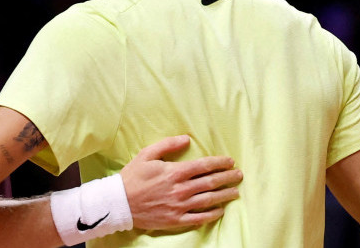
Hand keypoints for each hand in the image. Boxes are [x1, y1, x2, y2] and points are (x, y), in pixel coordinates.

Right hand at [121, 135, 241, 230]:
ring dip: (225, 195)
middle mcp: (180, 189)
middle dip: (228, 178)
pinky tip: (220, 210)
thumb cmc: (132, 177)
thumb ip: (168, 145)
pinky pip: (199, 218)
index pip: (204, 166)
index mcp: (175, 172)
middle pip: (211, 182)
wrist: (119, 202)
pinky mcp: (176, 219)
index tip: (230, 161)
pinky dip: (212, 214)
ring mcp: (179, 206)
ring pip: (209, 200)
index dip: (220, 163)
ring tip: (235, 191)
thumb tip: (187, 139)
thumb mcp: (147, 154)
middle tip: (239, 175)